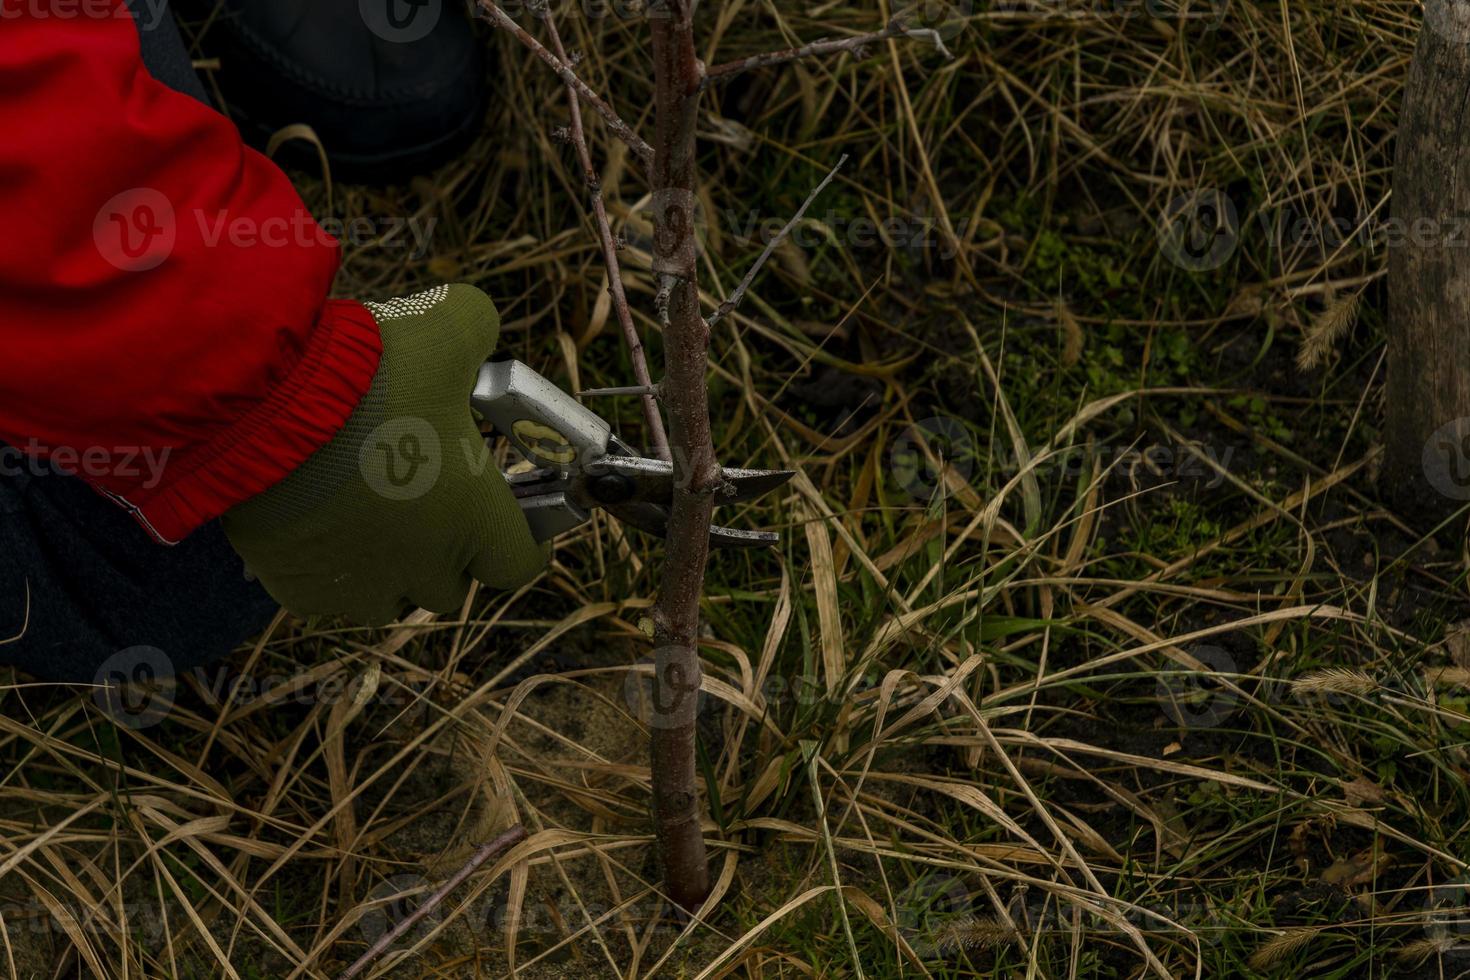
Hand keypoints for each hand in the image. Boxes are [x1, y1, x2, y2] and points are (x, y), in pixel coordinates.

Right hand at [222, 284, 544, 623]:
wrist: (264, 404)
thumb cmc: (372, 374)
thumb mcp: (447, 325)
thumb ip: (477, 326)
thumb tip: (476, 322)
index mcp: (477, 521)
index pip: (520, 563)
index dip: (521, 541)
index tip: (512, 520)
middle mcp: (425, 567)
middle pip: (450, 584)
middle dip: (446, 552)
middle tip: (427, 502)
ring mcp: (360, 586)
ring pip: (387, 599)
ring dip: (388, 570)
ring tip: (369, 520)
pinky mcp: (298, 588)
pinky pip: (324, 595)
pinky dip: (324, 570)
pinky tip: (314, 524)